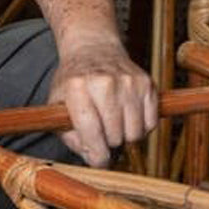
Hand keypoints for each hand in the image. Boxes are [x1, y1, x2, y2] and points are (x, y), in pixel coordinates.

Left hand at [48, 39, 157, 166]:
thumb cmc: (74, 80)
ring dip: (125, 136)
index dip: (96, 156)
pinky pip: (150, 124)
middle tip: (101, 131)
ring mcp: (129, 82)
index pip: (91, 133)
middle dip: (108, 142)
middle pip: (115, 137)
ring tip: (114, 123)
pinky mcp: (147, 83)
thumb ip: (69, 135)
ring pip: (135, 134)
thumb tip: (92, 156)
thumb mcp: (58, 104)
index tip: (98, 160)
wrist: (94, 48)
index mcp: (77, 87)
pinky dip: (140, 127)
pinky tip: (127, 116)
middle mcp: (105, 83)